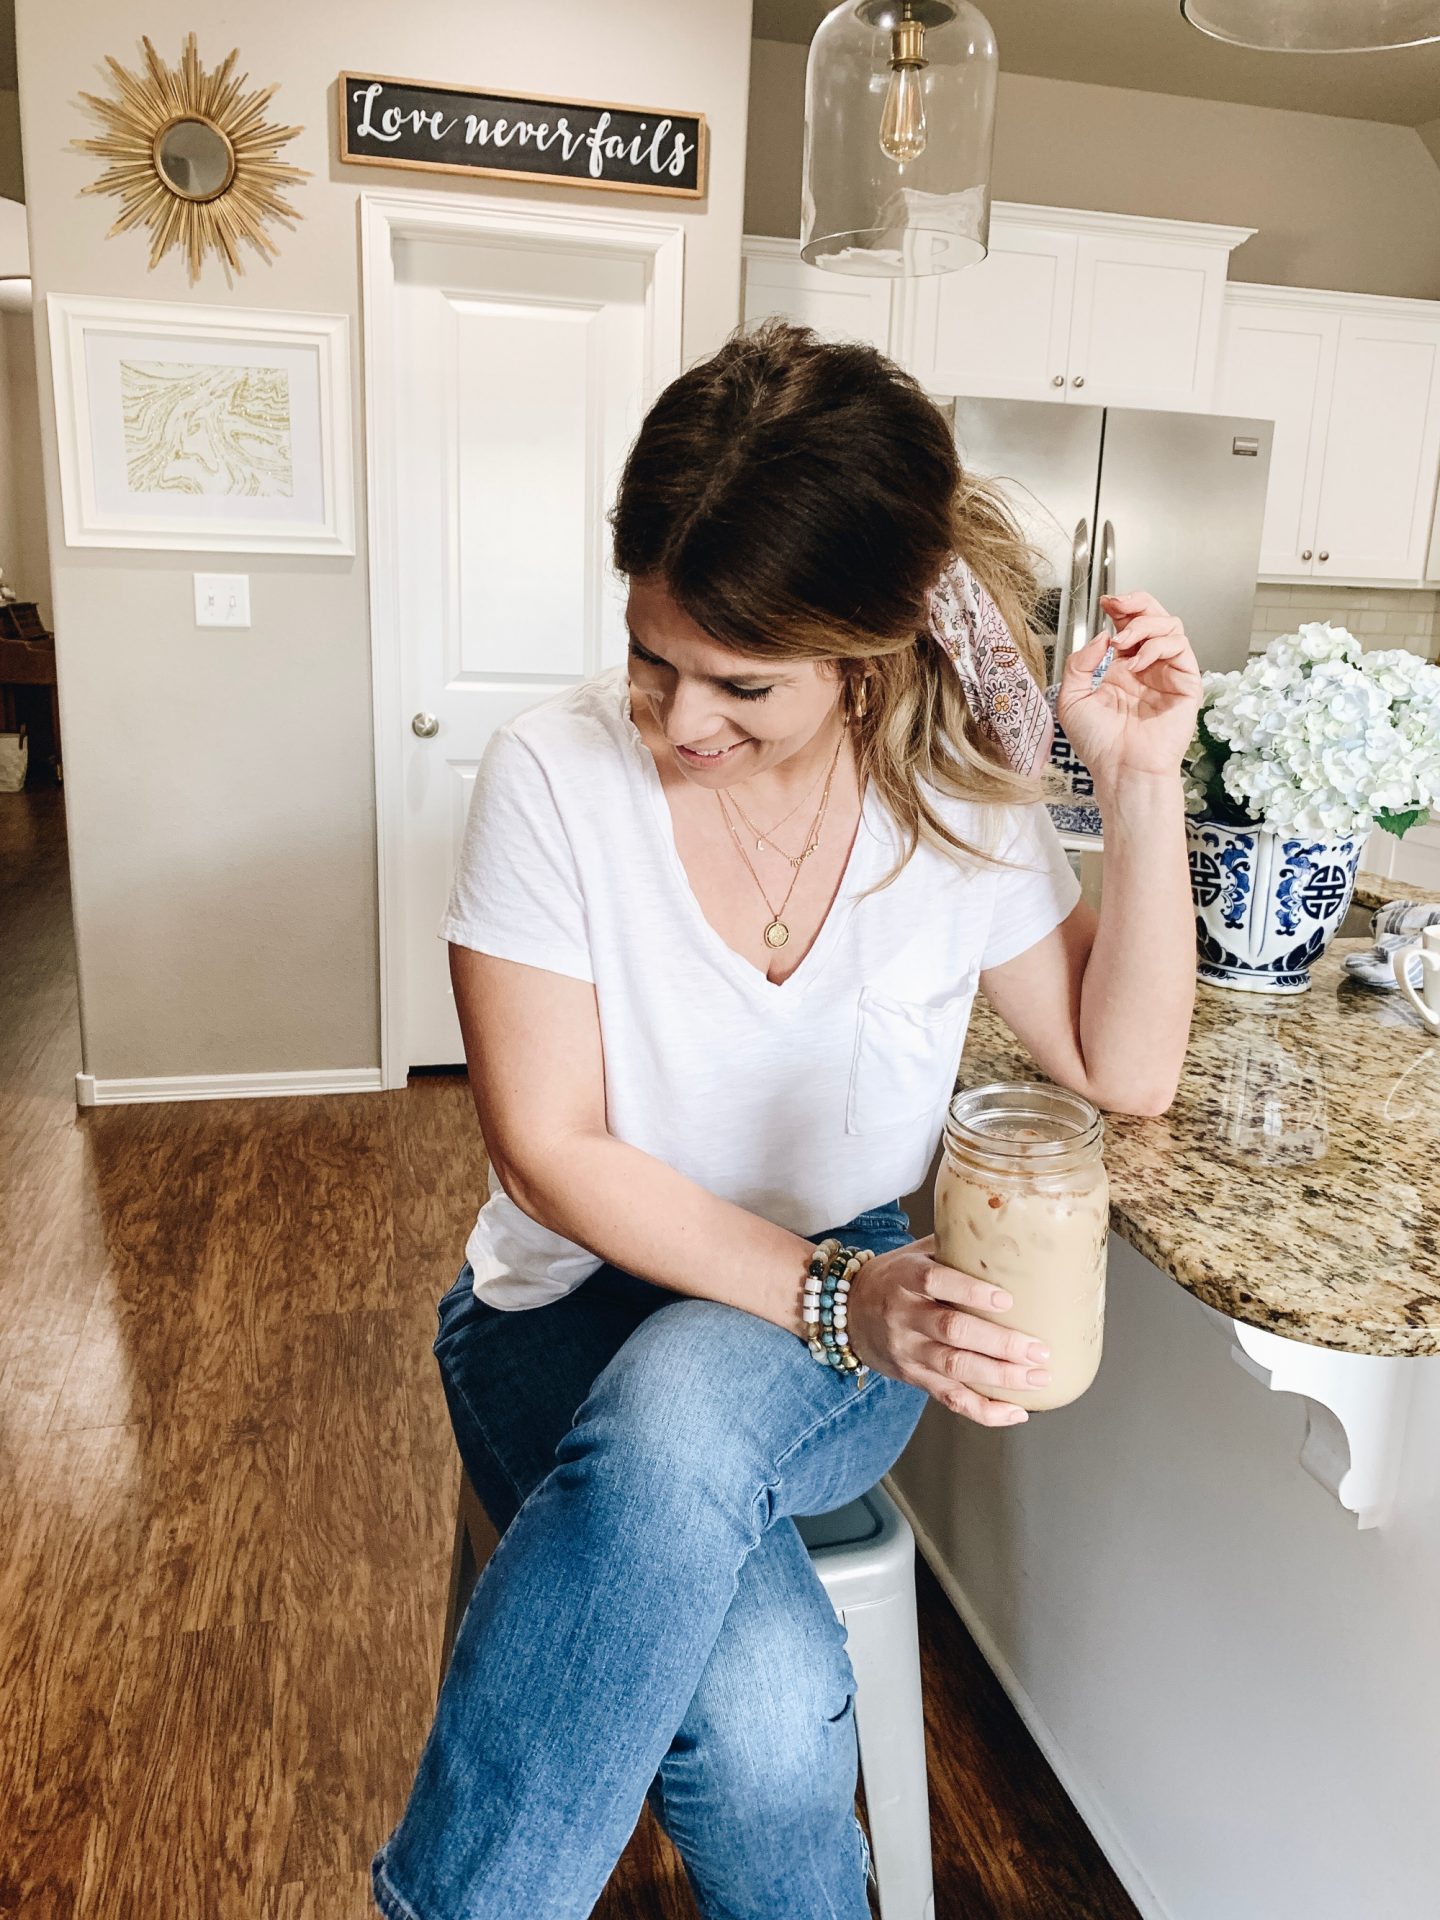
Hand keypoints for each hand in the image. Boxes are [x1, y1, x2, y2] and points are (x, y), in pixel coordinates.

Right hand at [844, 1235, 1049, 1426]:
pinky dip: (984, 1411)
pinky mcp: (915, 1378)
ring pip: (955, 1368)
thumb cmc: (893, 1278)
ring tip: (1038, 1377)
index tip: (1006, 1298)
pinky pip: (951, 1399)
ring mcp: (909, 1351)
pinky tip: (1015, 1412)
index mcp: (905, 1277)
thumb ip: (954, 1247)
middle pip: (952, 1331)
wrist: (846, 1313)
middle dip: (1000, 1343)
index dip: (971, 1291)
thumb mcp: (915, 1254)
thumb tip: (1010, 1237)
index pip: (935, 1281)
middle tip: (1039, 1349)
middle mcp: (904, 1316)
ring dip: (1001, 1376)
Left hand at [1056, 590, 1202, 787]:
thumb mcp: (1072, 698)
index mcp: (1122, 669)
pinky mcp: (1186, 683)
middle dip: (1137, 604)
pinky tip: (1136, 663)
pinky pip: (1180, 648)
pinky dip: (1156, 646)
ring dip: (1144, 626)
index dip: (1121, 607)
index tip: (1106, 602)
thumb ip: (1079, 663)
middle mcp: (1147, 668)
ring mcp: (1168, 674)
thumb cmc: (1099, 744)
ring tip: (1122, 644)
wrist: (1121, 769)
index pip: (1129, 625)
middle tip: (1118, 606)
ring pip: (1170, 626)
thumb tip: (1100, 637)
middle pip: (1154, 617)